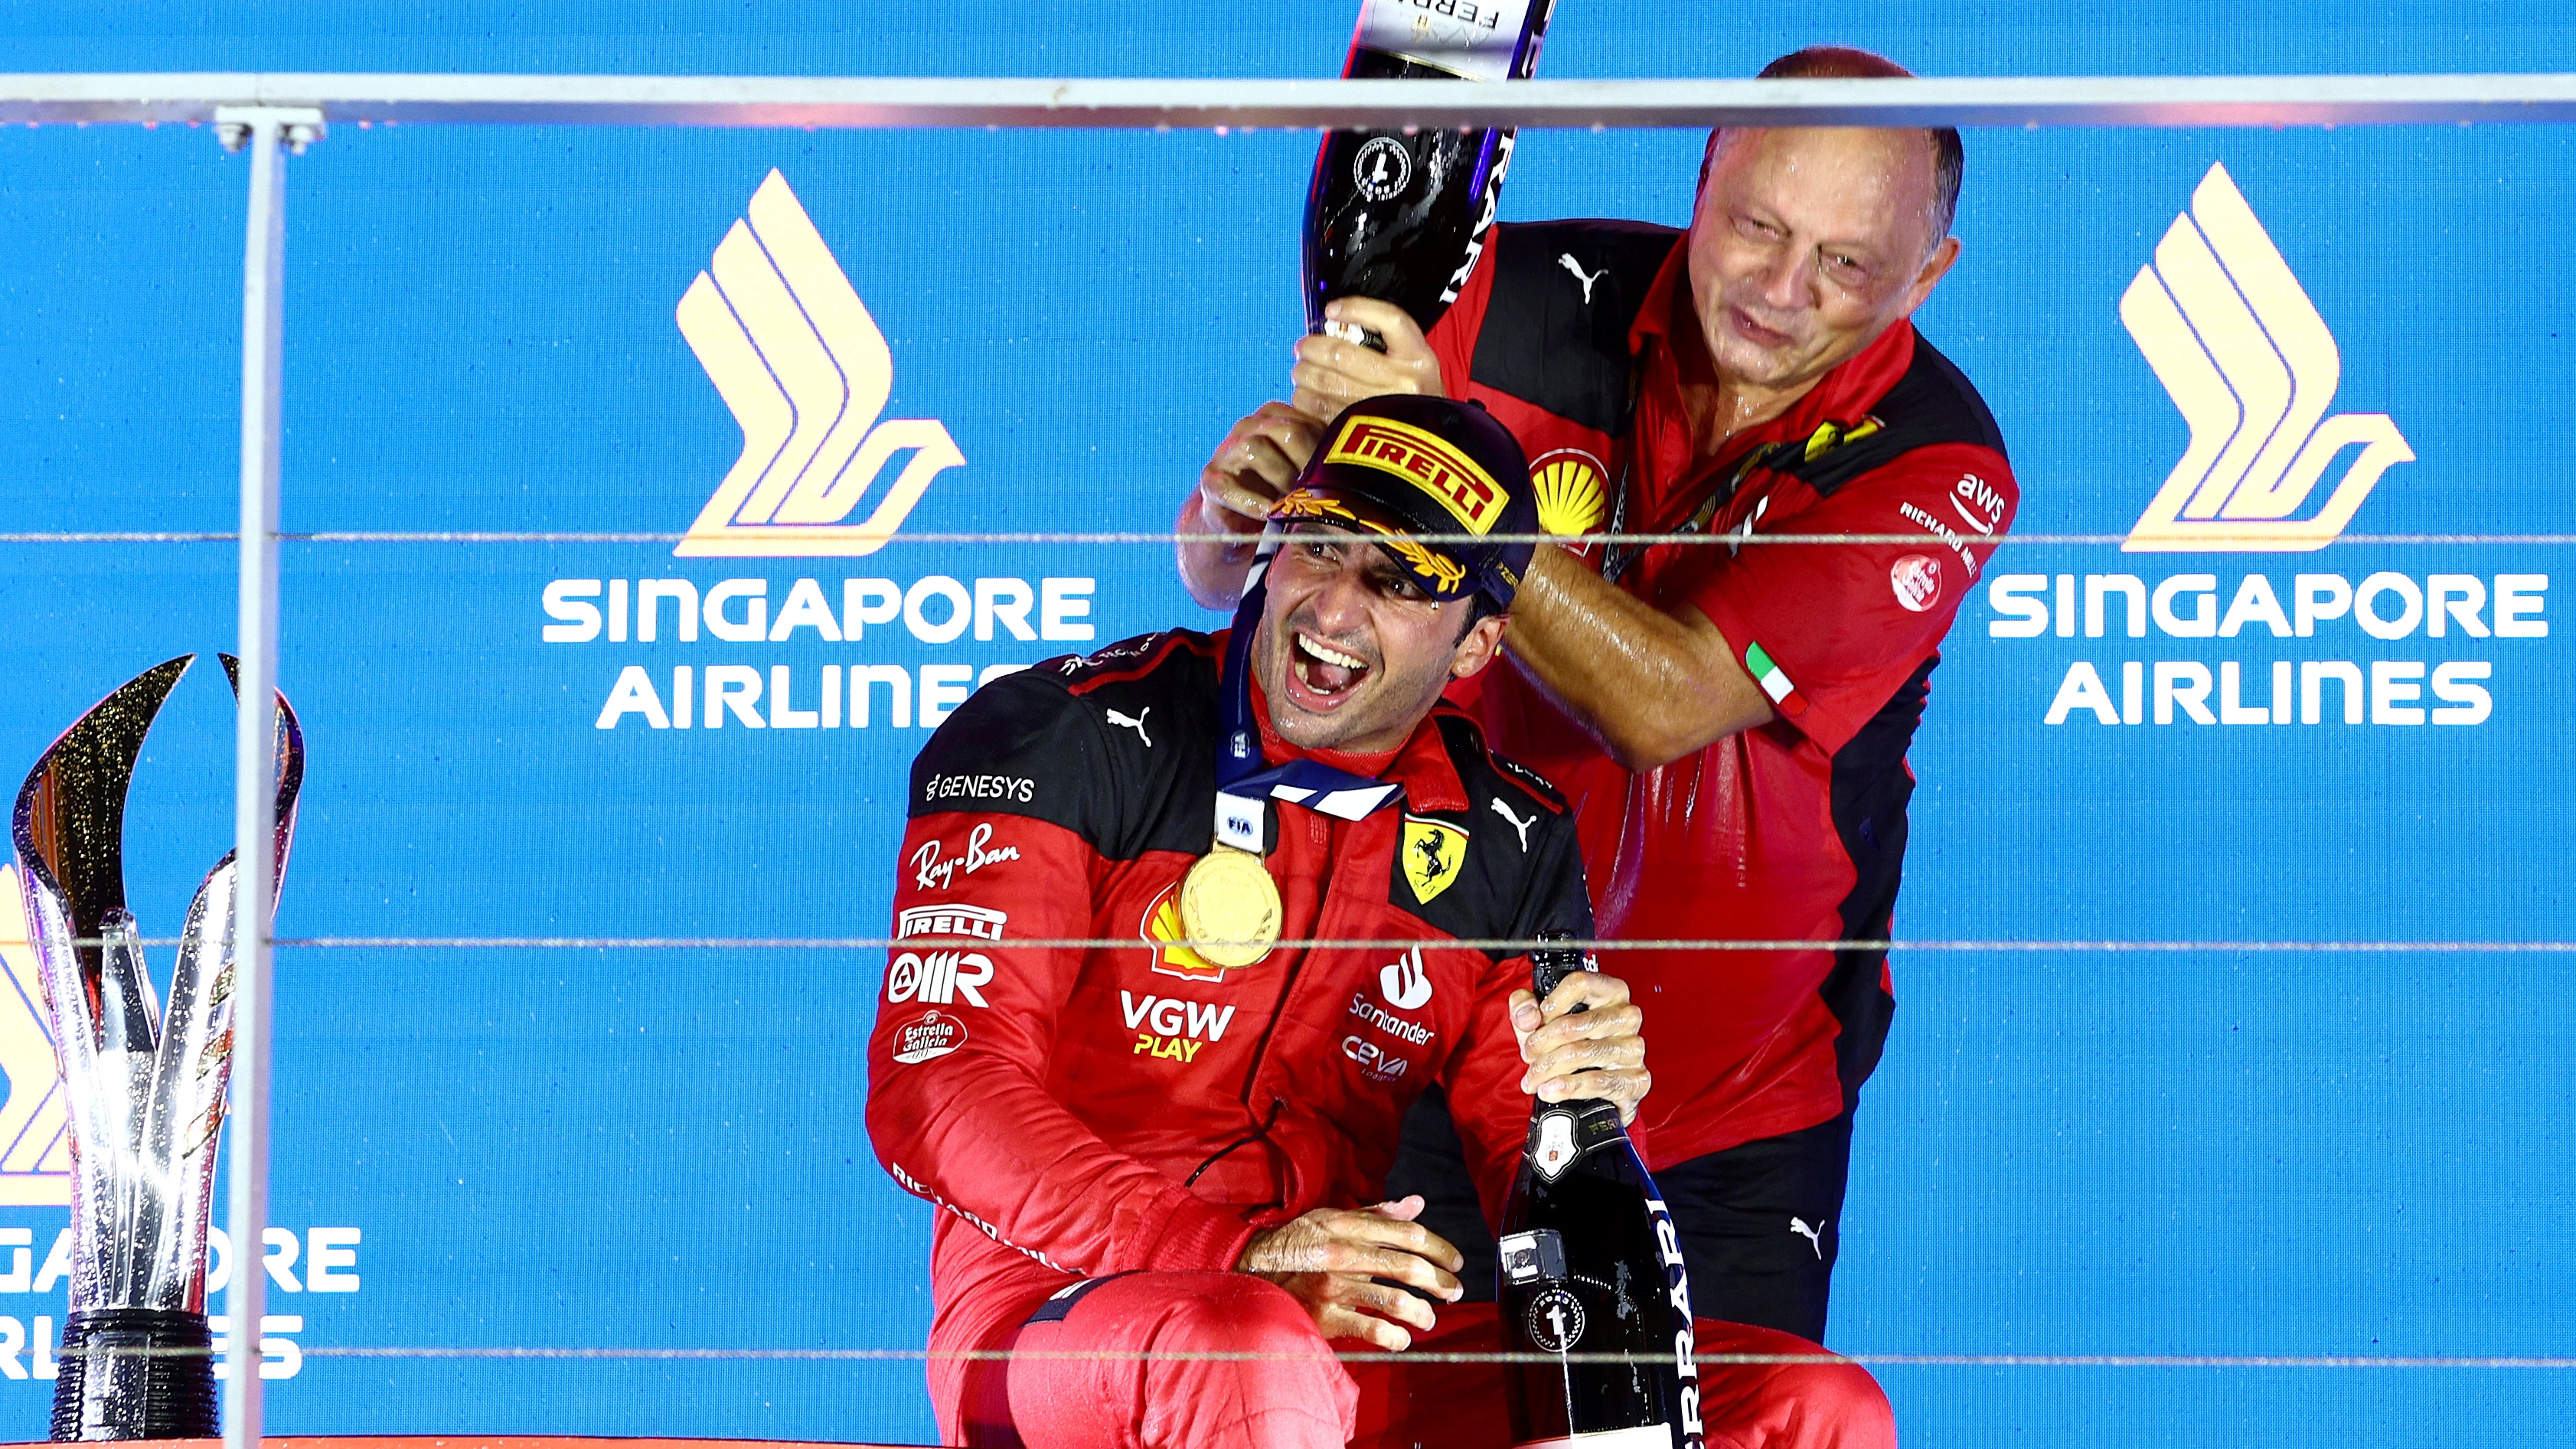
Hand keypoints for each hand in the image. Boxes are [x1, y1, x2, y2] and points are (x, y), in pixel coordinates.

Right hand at [1197, 401, 1322, 538]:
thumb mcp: (1308, 472)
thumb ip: (1326, 460)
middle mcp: (1251, 425)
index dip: (1323, 453)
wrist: (1243, 523)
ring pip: (1254, 448)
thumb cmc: (1284, 493)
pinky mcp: (1211, 478)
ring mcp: (1228, 449)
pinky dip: (1251, 502)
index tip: (1335, 479)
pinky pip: (1229, 485)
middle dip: (1304, 465)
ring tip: (1294, 502)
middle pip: (1285, 431)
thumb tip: (1362, 469)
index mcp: (1278, 417)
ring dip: (1279, 479)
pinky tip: (1268, 514)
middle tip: (1318, 491)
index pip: (1308, 422)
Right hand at [1236, 1195, 1463, 1349]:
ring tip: (1430, 1319)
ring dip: (1422, 1313)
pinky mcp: (1326, 1316)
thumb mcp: (1331, 1218)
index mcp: (1348, 1226)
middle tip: (1455, 1291)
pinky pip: (1371, 1330)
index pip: (1407, 1234)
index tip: (1456, 1261)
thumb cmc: (1298, 1244)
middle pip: (1408, 1267)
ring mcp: (1335, 1287)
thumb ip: (1376, 1214)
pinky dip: (1394, 1337)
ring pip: (1394, 1301)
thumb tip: (1416, 1204)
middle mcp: (1344, 1254)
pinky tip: (1401, 1338)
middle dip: (1440, 1281)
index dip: (1440, 1247)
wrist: (1251, 1272)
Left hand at [1289, 297, 1446, 420]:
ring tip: (1301, 372)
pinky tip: (1305, 396)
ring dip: (1304, 374)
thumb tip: (1333, 322)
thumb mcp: (1412, 366)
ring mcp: (1382, 410)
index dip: (1357, 309)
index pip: (1391, 320)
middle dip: (1312, 348)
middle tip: (1303, 348)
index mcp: (1420, 359)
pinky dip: (1305, 400)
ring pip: (1325, 382)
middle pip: (1342, 354)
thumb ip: (1383, 344)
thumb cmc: (1412, 400)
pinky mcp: (1360, 432)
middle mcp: (1404, 383)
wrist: (1423, 452)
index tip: (1332, 310)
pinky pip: (1320, 409)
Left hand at [1511, 970, 1650, 1123]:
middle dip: (1540, 1043)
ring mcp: (1634, 1048)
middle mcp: (1627, 1016)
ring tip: (1533, 1078)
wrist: (1595, 1091)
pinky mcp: (1637, 1079)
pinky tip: (1550, 1090)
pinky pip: (1597, 1081)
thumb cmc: (1571, 1045)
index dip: (1551, 1003)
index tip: (1536, 1020)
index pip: (1580, 983)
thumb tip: (1527, 1017)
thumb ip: (1525, 1008)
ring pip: (1581, 1053)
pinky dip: (1567, 1087)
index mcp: (1610, 991)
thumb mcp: (1542, 1021)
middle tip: (1527, 1054)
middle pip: (1573, 1024)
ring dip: (1548, 1068)